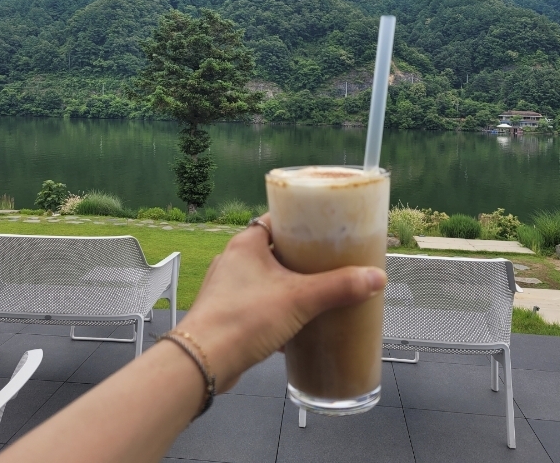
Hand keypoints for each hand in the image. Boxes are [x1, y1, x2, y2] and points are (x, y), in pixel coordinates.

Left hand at [178, 213, 386, 391]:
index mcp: (247, 243)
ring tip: (316, 292)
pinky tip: (295, 322)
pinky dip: (277, 309)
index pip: (278, 219)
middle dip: (301, 259)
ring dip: (288, 285)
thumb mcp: (300, 299)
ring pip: (266, 279)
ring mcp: (228, 287)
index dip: (301, 221)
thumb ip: (339, 287)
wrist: (204, 361)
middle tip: (328, 262)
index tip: (324, 227)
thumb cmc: (243, 319)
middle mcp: (234, 260)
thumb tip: (376, 277)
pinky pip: (258, 303)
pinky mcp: (227, 313)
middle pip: (275, 250)